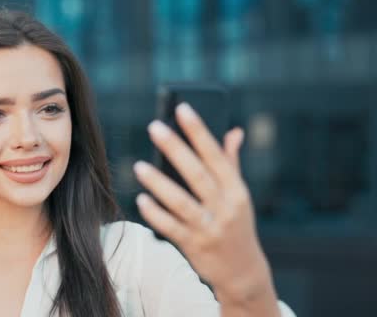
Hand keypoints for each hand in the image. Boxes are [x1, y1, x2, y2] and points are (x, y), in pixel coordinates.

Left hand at [133, 103, 276, 309]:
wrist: (243, 272)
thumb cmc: (236, 225)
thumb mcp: (239, 195)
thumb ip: (232, 163)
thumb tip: (234, 131)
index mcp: (236, 190)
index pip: (216, 155)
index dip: (199, 131)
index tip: (182, 109)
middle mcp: (225, 207)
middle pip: (197, 174)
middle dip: (175, 149)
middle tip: (154, 127)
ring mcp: (210, 228)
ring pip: (182, 202)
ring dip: (159, 184)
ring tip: (139, 166)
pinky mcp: (195, 246)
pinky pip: (172, 228)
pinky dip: (156, 214)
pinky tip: (141, 200)